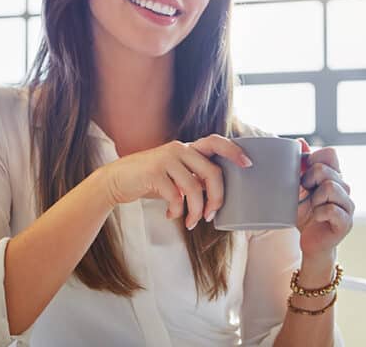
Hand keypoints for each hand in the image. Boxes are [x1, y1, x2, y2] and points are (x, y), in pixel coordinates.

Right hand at [99, 135, 252, 229]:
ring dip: (196, 211)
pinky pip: (176, 197)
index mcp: (187, 148)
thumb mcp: (175, 175)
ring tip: (191, 222)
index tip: (248, 165)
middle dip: (217, 198)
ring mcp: (166, 159)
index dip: (234, 151)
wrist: (117, 180)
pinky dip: (177, 211)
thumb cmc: (151, 180)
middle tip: (211, 215)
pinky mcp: (154, 172)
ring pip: (194, 188)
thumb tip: (216, 195)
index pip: (216, 142)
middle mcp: (179, 149)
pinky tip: (170, 215)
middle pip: (212, 172)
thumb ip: (193, 178)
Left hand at [295, 138, 353, 260]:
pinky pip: (331, 209)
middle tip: (304, 193)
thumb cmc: (304, 215)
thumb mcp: (298, 188)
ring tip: (312, 207)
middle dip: (308, 180)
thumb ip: (301, 166)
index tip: (302, 173)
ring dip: (314, 199)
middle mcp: (344, 188)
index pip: (330, 154)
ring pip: (330, 187)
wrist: (310, 242)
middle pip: (325, 170)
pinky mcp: (346, 222)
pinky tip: (316, 218)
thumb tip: (300, 142)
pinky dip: (318, 213)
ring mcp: (347, 205)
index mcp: (334, 176)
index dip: (313, 159)